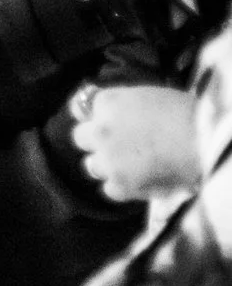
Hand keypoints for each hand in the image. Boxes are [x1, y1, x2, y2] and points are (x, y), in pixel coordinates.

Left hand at [71, 83, 201, 200]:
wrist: (206, 141)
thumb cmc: (187, 115)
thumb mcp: (150, 96)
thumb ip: (123, 105)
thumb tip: (109, 113)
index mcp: (108, 102)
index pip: (80, 107)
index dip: (91, 116)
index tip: (100, 121)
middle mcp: (100, 130)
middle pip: (80, 137)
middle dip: (96, 142)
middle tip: (119, 147)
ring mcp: (107, 158)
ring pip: (93, 165)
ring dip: (109, 166)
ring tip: (136, 166)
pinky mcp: (120, 184)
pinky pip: (110, 189)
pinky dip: (124, 187)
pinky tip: (143, 181)